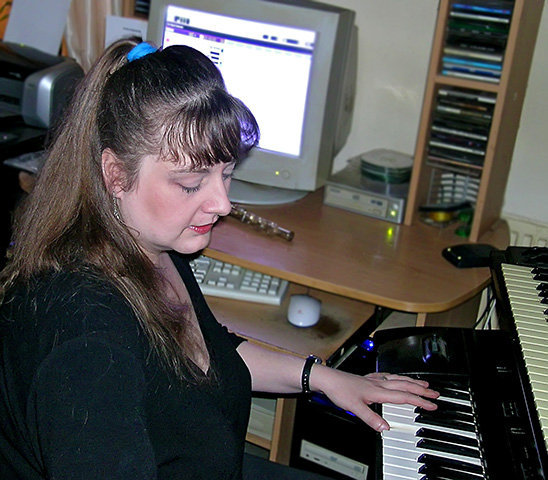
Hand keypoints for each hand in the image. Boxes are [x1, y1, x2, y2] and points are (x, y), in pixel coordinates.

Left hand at [311, 366, 438, 431]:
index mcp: (378, 391)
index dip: (420, 401)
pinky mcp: (367, 378)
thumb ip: (371, 418)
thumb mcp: (354, 408)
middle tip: (435, 393)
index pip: (404, 396)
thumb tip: (385, 428)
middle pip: (405, 385)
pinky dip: (396, 377)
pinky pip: (387, 376)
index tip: (432, 405)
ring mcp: (373, 380)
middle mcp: (378, 383)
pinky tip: (395, 377)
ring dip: (412, 381)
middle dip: (421, 390)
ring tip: (423, 383)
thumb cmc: (339, 390)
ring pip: (397, 379)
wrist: (327, 378)